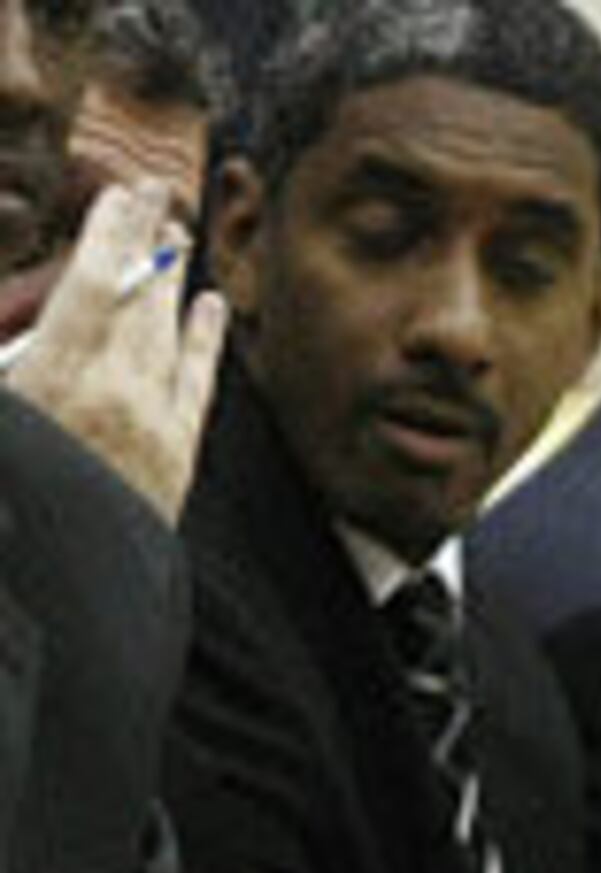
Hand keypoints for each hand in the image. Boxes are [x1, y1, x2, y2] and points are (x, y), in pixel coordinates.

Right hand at [4, 182, 226, 520]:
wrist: (61, 582)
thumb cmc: (19, 485)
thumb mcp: (6, 411)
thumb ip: (18, 352)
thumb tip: (42, 325)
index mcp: (57, 375)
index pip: (96, 282)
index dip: (112, 231)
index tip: (122, 194)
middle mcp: (114, 393)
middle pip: (140, 298)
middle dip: (147, 243)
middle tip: (156, 196)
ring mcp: (152, 425)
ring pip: (169, 334)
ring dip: (172, 281)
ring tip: (176, 238)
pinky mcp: (176, 457)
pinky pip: (197, 384)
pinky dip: (205, 340)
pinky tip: (211, 305)